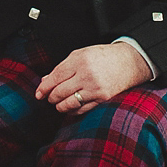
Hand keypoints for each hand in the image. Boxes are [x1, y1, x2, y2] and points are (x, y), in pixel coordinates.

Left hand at [35, 42, 150, 114]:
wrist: (128, 62)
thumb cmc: (102, 57)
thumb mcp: (80, 55)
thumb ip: (62, 68)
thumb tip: (45, 81)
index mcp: (79, 60)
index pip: (55, 77)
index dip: (44, 87)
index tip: (38, 94)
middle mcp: (87, 75)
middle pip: (60, 92)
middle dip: (51, 98)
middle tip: (49, 98)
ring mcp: (95, 88)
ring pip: (69, 103)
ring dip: (60, 106)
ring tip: (58, 103)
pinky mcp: (102, 99)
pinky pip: (82, 109)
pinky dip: (73, 110)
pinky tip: (70, 107)